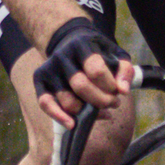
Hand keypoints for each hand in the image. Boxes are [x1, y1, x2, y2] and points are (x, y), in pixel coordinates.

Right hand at [32, 14, 133, 128]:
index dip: (110, 86)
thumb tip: (123, 91)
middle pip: (81, 86)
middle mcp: (62, 56)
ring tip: (99, 110)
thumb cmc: (96, 51)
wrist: (69, 40)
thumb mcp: (115, 53)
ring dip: (85, 112)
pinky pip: (44, 102)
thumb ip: (124, 70)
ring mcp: (49, 68)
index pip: (96, 70)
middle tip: (113, 103)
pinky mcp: (40, 79)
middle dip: (101, 101)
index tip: (118, 91)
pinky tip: (72, 124)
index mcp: (82, 45)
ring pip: (66, 99)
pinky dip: (57, 115)